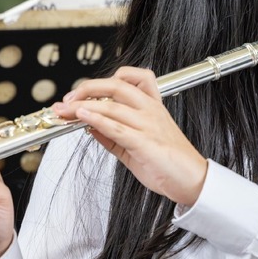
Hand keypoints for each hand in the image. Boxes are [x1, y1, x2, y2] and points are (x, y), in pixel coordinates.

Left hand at [53, 67, 208, 206]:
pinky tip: (83, 119)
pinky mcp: (145, 143)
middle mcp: (150, 110)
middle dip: (86, 89)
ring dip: (83, 106)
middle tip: (66, 100)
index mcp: (151, 106)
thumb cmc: (168, 164)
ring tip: (65, 111)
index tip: (82, 92)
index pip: (130, 77)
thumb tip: (89, 126)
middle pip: (115, 85)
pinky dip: (97, 120)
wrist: (192, 181)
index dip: (103, 80)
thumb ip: (112, 135)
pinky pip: (117, 127)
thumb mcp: (135, 146)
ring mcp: (149, 124)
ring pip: (111, 106)